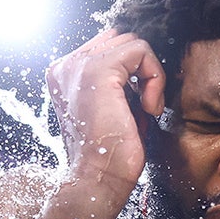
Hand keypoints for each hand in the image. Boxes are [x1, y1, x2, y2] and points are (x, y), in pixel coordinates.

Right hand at [45, 29, 165, 195]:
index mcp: (65, 74)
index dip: (134, 69)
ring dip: (150, 74)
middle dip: (142, 69)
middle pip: (120, 38)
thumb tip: (146, 65)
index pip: (109, 46)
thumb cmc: (110, 153)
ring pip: (132, 42)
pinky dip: (155, 77)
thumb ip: (121, 83)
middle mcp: (66, 66)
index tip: (140, 102)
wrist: (98, 180)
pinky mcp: (98, 71)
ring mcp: (78, 66)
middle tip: (145, 105)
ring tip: (147, 108)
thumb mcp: (114, 108)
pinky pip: (140, 50)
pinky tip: (149, 107)